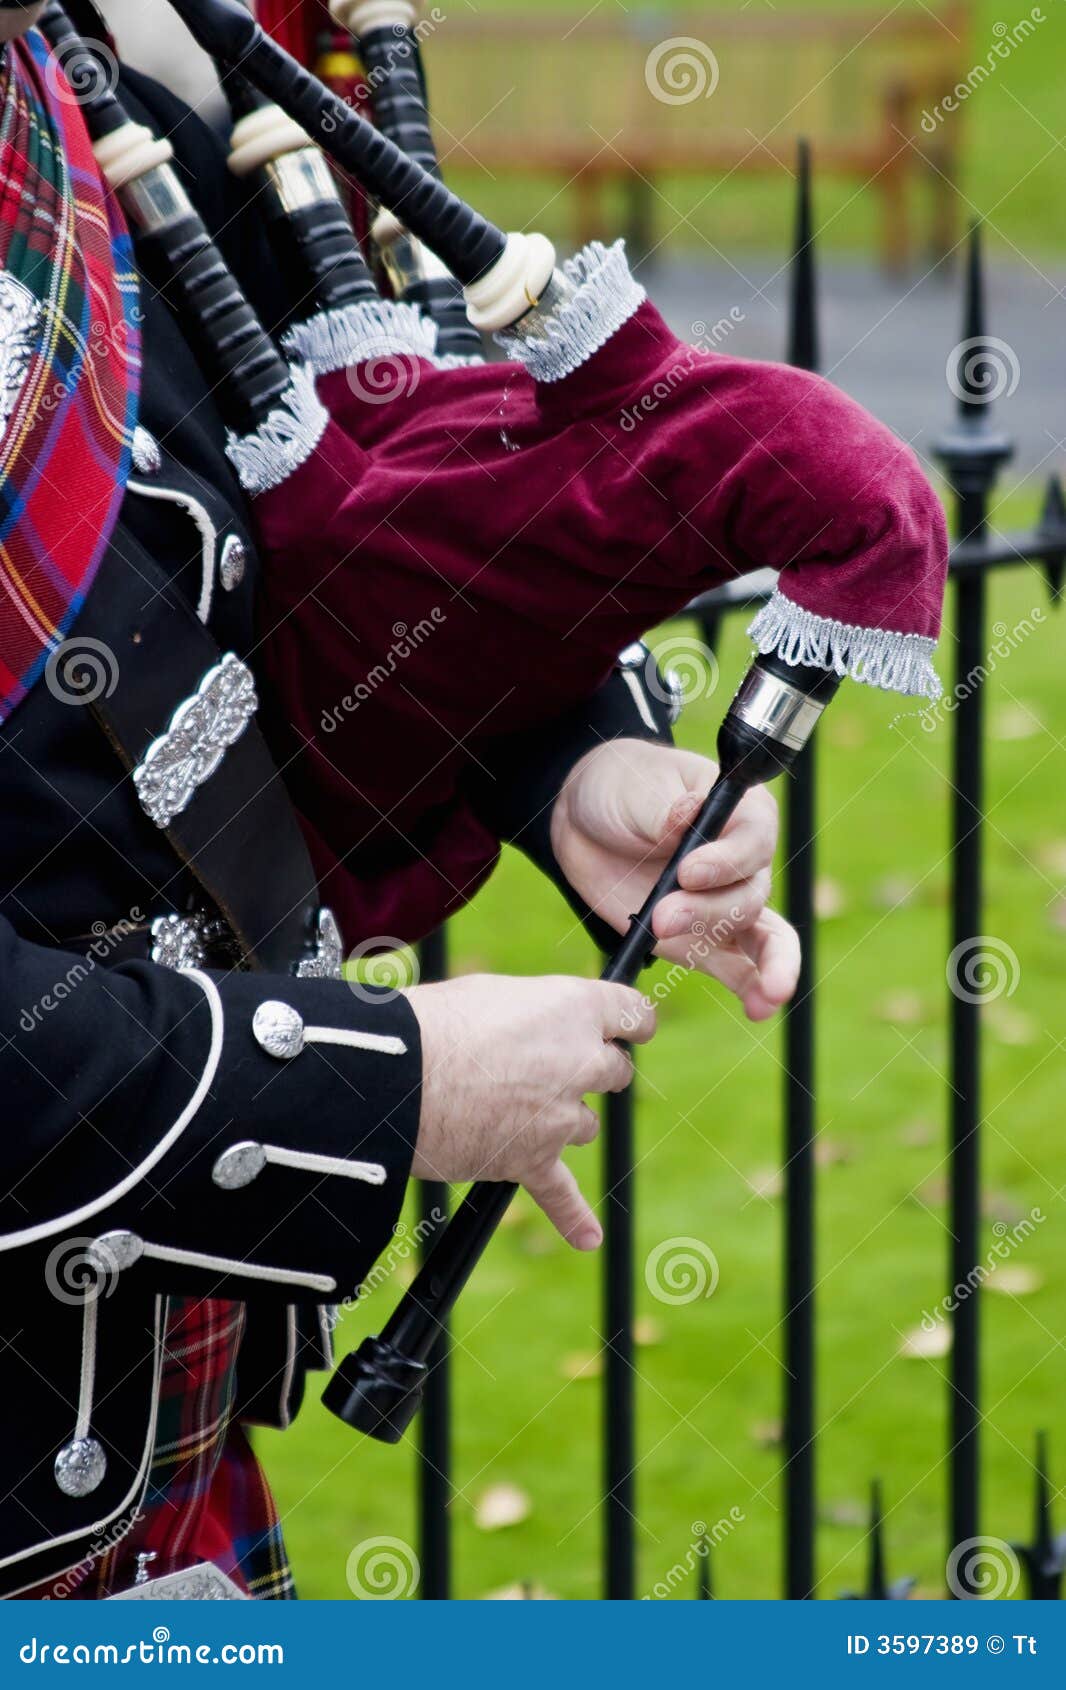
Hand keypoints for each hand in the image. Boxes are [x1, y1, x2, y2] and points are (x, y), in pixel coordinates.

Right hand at [406, 974, 655, 1247]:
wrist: (396, 1076)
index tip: (627, 1030)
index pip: (632, 1014)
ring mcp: (560, 1116)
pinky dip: (573, 1217)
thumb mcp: (493, 992)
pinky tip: (588, 1237)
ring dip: (561, 1118)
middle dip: (592, 1068)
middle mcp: (581, 1062)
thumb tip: (533, 1031)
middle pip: (614, 1071)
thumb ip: (532, 1013)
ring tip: (509, 1107)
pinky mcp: (532, 1160)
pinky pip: (561, 1195)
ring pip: (584, 1124)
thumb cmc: (434, 1022)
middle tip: (551, 1066)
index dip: (629, 1023)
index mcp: (575, 1009)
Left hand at [550, 739, 799, 1020]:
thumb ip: (665, 806)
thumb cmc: (623, 788)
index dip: (726, 862)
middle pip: (751, 895)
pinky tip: (759, 1009)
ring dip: (744, 961)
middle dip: (708, 913)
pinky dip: (754, 988)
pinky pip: (742, 968)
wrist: (585, 822)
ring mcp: (725, 904)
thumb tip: (689, 813)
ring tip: (741, 989)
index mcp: (741, 813)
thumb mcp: (639, 787)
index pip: (755, 840)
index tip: (687, 871)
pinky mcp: (704, 940)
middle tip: (662, 917)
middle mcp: (744, 861)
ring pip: (760, 937)